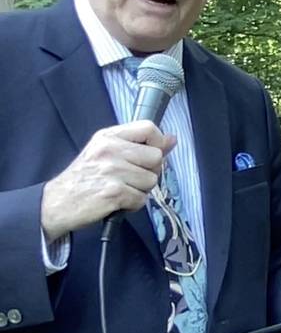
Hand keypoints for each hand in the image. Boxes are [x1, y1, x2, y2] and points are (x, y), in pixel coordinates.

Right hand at [40, 121, 175, 240]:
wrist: (56, 203)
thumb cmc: (84, 178)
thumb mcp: (106, 153)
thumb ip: (139, 145)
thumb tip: (172, 139)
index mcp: (108, 136)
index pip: (149, 127)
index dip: (158, 142)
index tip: (150, 156)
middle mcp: (110, 150)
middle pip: (156, 157)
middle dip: (149, 172)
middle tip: (130, 179)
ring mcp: (112, 171)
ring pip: (151, 181)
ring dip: (140, 190)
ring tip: (121, 190)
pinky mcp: (114, 192)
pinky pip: (141, 199)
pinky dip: (132, 205)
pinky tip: (117, 202)